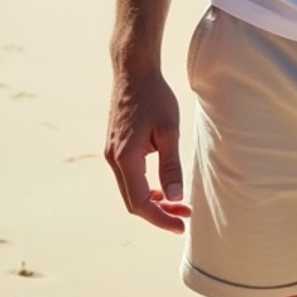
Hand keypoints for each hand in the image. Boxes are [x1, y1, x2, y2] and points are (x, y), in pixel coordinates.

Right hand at [105, 66, 190, 232]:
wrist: (133, 71)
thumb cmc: (154, 97)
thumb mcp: (169, 131)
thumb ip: (171, 166)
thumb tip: (175, 197)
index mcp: (126, 158)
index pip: (141, 203)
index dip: (161, 218)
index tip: (182, 225)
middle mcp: (114, 160)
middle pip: (133, 202)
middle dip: (159, 213)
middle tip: (184, 216)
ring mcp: (111, 154)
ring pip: (130, 190)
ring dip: (152, 201)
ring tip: (178, 203)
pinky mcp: (115, 147)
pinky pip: (128, 178)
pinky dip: (145, 187)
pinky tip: (163, 186)